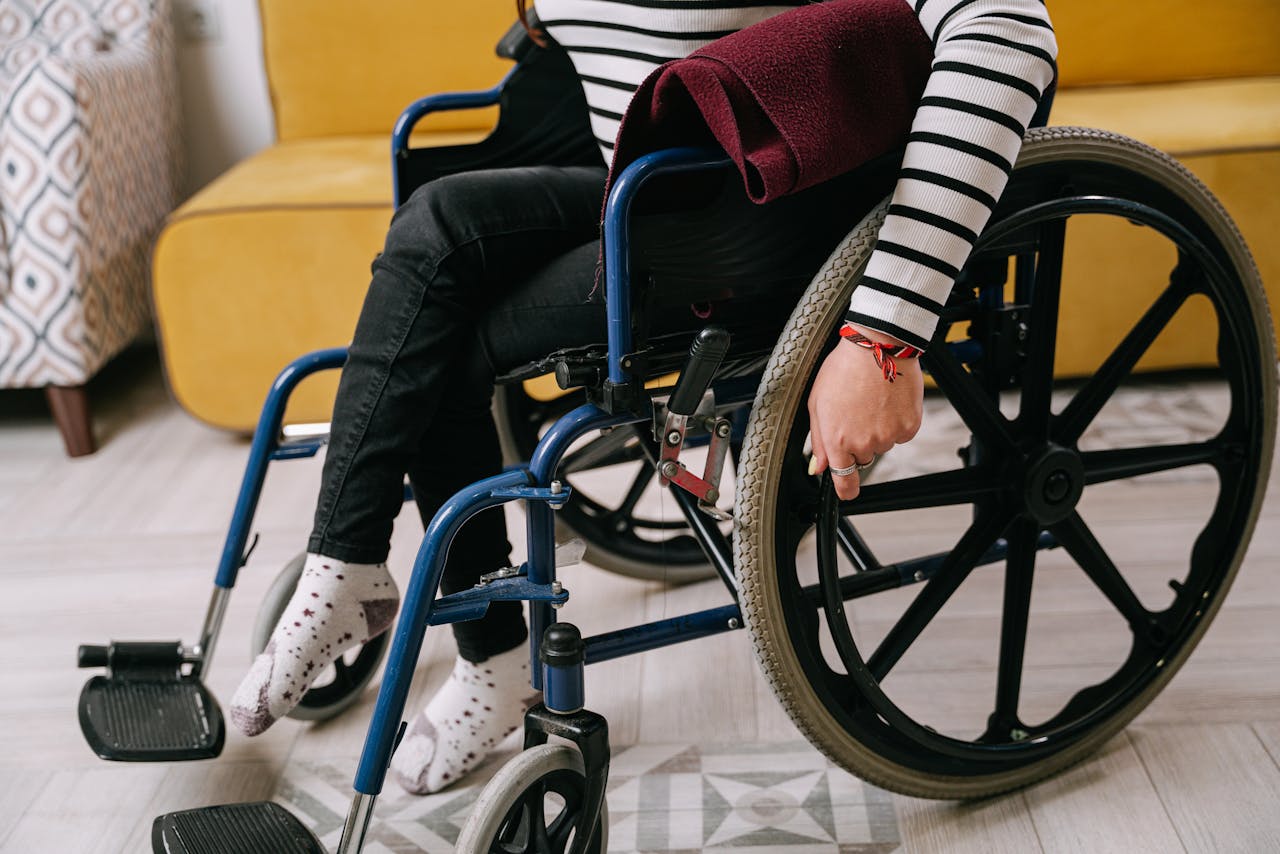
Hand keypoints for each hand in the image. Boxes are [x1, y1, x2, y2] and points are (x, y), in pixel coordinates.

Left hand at [807, 328, 922, 499]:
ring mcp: (888, 436)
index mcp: (838, 440)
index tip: (846, 492)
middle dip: (858, 441)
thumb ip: (818, 440)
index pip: (844, 481)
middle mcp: (864, 443)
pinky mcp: (909, 427)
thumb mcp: (818, 403)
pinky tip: (887, 402)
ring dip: (877, 430)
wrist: (877, 347)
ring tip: (871, 401)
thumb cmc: (844, 369)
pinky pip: (900, 434)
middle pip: (862, 457)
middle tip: (855, 412)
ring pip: (882, 444)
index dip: (845, 490)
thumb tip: (819, 467)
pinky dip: (895, 422)